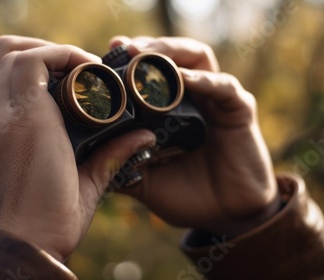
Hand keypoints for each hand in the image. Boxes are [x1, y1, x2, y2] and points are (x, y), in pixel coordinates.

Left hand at [0, 36, 155, 261]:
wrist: (14, 247)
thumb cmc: (51, 222)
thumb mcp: (90, 185)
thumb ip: (115, 151)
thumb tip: (145, 134)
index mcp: (27, 124)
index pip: (35, 59)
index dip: (66, 54)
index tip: (89, 69)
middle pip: (7, 50)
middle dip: (43, 48)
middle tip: (70, 65)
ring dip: (23, 60)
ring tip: (52, 76)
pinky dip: (8, 81)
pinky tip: (33, 99)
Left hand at [109, 36, 279, 235]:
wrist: (227, 216)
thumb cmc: (188, 195)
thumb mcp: (145, 181)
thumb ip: (120, 166)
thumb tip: (84, 159)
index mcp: (168, 110)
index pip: (148, 72)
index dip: (126, 62)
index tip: (101, 58)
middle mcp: (191, 98)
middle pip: (170, 55)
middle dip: (147, 48)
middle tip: (124, 48)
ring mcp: (215, 101)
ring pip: (196, 58)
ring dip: (171, 52)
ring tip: (147, 56)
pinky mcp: (239, 110)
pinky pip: (223, 87)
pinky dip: (203, 80)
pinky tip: (184, 80)